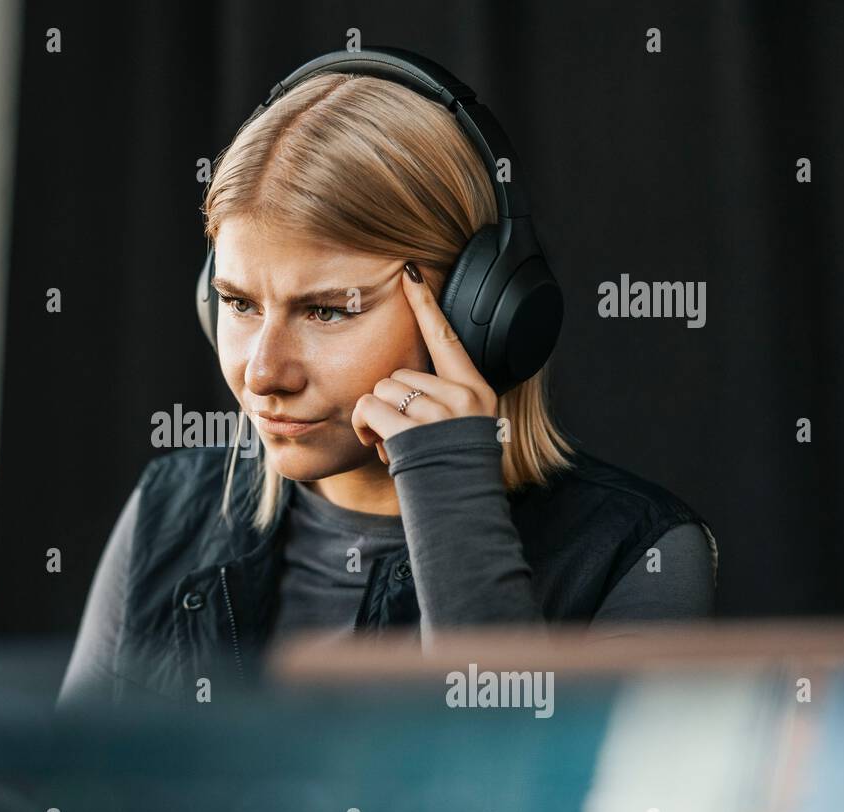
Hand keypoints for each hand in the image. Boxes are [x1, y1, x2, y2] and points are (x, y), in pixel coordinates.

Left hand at [352, 262, 497, 464]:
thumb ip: (443, 398)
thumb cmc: (456, 471)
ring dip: (376, 420)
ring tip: (399, 445)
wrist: (464, 510)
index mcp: (476, 388)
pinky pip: (371, 410)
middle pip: (398, 373)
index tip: (410, 269)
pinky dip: (367, 430)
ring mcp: (441, 412)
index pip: (446, 335)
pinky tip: (385, 448)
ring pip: (380, 390)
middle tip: (405, 435)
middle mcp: (463, 394)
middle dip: (388, 405)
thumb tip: (404, 382)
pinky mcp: (416, 430)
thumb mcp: (461, 427)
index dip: (425, 301)